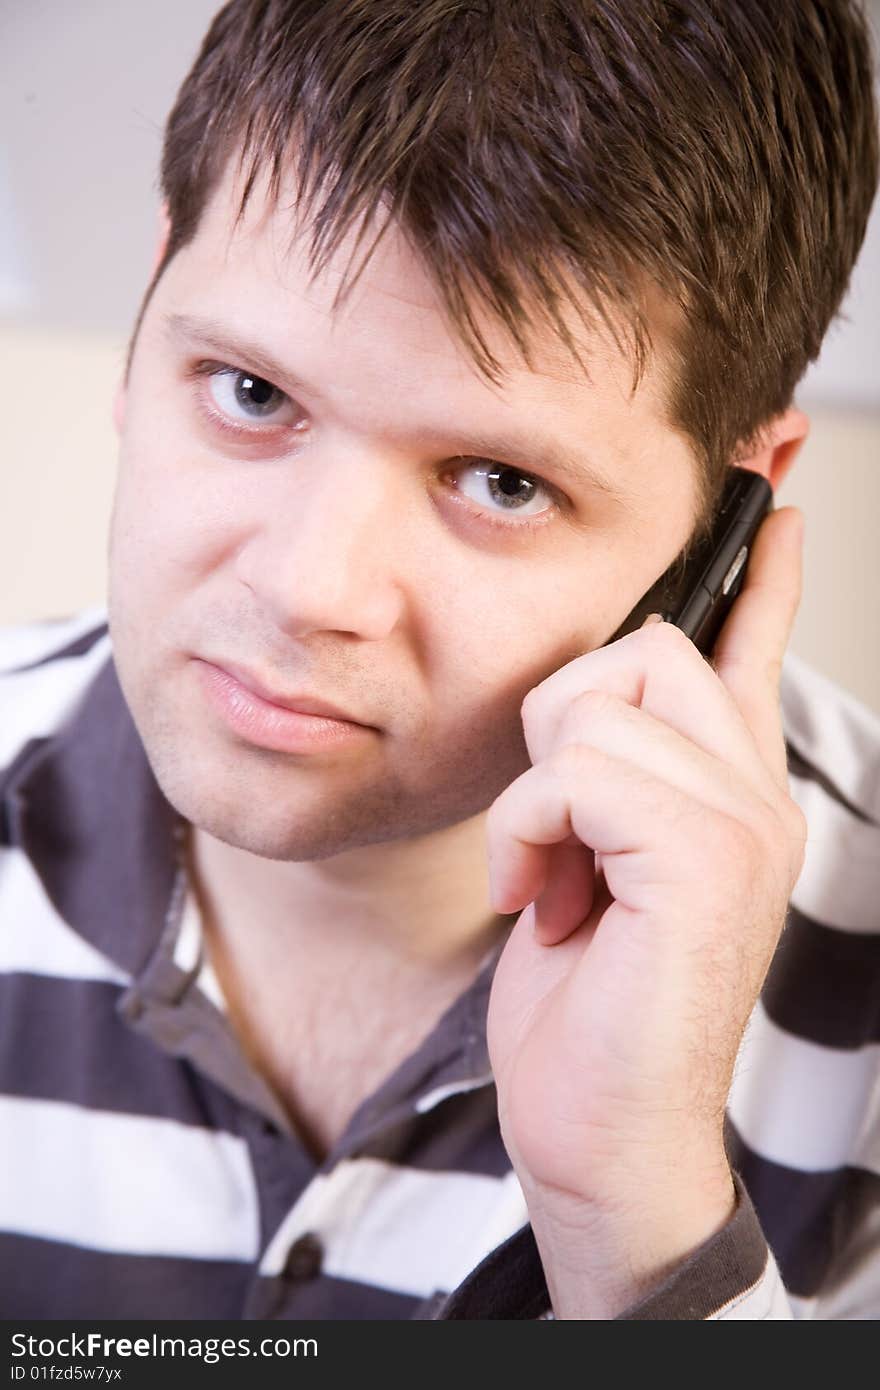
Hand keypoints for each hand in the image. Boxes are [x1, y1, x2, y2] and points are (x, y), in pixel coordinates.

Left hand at [484, 505, 807, 1316]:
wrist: (600, 1134)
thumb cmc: (587, 1003)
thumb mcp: (591, 860)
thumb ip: (609, 774)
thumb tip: (593, 700)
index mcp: (729, 790)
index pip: (752, 647)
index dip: (760, 569)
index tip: (775, 488)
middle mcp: (754, 795)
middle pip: (644, 647)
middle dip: (562, 728)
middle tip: (560, 833)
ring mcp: (743, 824)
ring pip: (599, 704)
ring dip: (539, 794)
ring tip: (558, 877)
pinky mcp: (705, 861)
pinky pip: (580, 770)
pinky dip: (532, 830)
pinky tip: (548, 898)